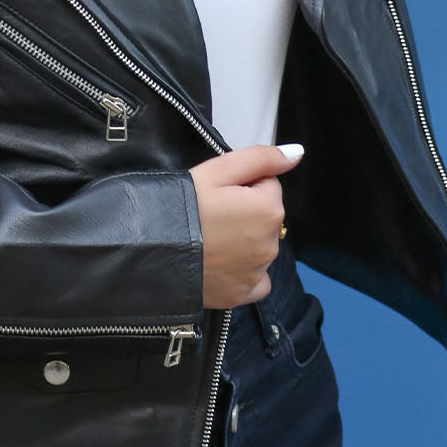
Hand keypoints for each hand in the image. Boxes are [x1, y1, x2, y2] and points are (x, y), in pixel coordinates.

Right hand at [189, 142, 303, 308]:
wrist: (151, 251)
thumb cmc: (180, 208)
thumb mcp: (218, 170)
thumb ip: (261, 158)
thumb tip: (294, 154)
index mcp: (268, 209)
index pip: (267, 184)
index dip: (242, 183)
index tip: (219, 191)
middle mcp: (269, 243)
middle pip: (264, 215)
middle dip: (244, 210)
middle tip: (211, 212)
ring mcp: (257, 271)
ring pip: (258, 244)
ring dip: (242, 238)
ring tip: (209, 236)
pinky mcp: (242, 293)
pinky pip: (255, 279)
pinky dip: (243, 270)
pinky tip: (221, 261)